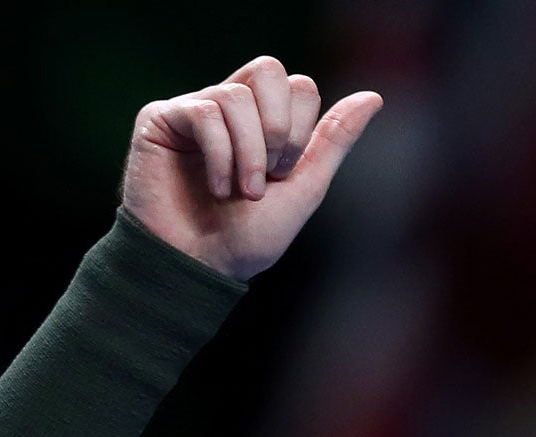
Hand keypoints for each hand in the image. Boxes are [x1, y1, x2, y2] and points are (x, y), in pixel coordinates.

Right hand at [120, 55, 382, 280]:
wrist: (196, 269)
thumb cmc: (246, 240)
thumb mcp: (303, 189)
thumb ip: (334, 141)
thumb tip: (374, 97)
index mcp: (264, 121)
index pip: (299, 86)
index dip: (299, 131)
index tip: (282, 176)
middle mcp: (230, 108)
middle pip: (268, 69)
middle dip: (278, 129)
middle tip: (268, 175)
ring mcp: (194, 110)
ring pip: (236, 95)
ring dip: (248, 152)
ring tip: (239, 192)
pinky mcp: (161, 120)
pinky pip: (203, 111)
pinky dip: (219, 155)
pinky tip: (216, 189)